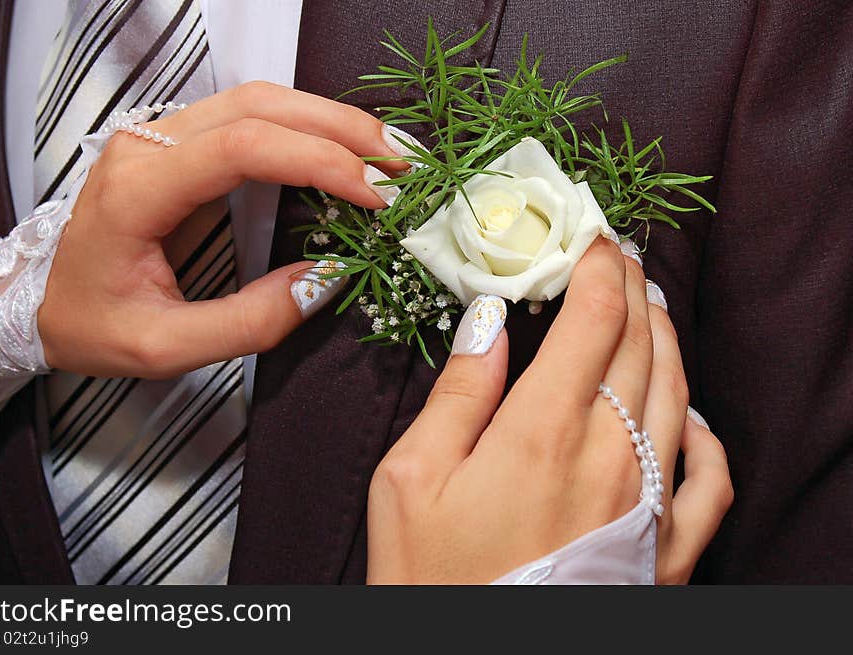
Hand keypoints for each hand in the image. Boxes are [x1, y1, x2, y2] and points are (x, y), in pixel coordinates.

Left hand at [39, 82, 407, 377]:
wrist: (39, 299)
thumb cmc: (93, 325)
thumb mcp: (166, 347)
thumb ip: (249, 321)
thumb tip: (325, 281)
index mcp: (138, 190)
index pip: (243, 147)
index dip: (319, 163)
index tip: (373, 198)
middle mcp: (148, 145)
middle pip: (259, 105)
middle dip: (341, 129)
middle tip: (401, 165)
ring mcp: (160, 135)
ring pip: (259, 99)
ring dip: (330, 120)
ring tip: (385, 153)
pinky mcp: (178, 143)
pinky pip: (251, 116)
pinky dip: (306, 127)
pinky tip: (342, 148)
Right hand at [366, 237, 732, 583]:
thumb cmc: (434, 579)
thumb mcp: (411, 478)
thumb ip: (459, 392)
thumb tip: (491, 321)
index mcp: (543, 431)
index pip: (595, 318)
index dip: (598, 264)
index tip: (591, 235)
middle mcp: (610, 458)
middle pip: (641, 344)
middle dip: (631, 287)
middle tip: (618, 255)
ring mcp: (648, 503)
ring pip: (678, 394)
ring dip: (666, 339)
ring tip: (649, 307)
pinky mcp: (665, 549)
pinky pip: (710, 479)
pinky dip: (708, 432)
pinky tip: (693, 415)